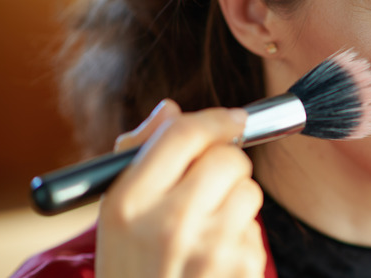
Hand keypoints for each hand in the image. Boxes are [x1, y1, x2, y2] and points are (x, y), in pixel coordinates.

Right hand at [96, 99, 265, 277]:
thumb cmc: (131, 268)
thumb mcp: (115, 216)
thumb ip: (139, 155)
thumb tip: (171, 108)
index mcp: (129, 203)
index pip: (184, 134)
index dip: (216, 119)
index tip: (233, 118)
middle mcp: (169, 224)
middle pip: (229, 158)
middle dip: (227, 163)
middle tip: (211, 183)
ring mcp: (210, 251)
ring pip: (250, 191)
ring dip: (236, 200)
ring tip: (207, 228)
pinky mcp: (241, 269)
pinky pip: (256, 229)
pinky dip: (241, 235)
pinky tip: (215, 258)